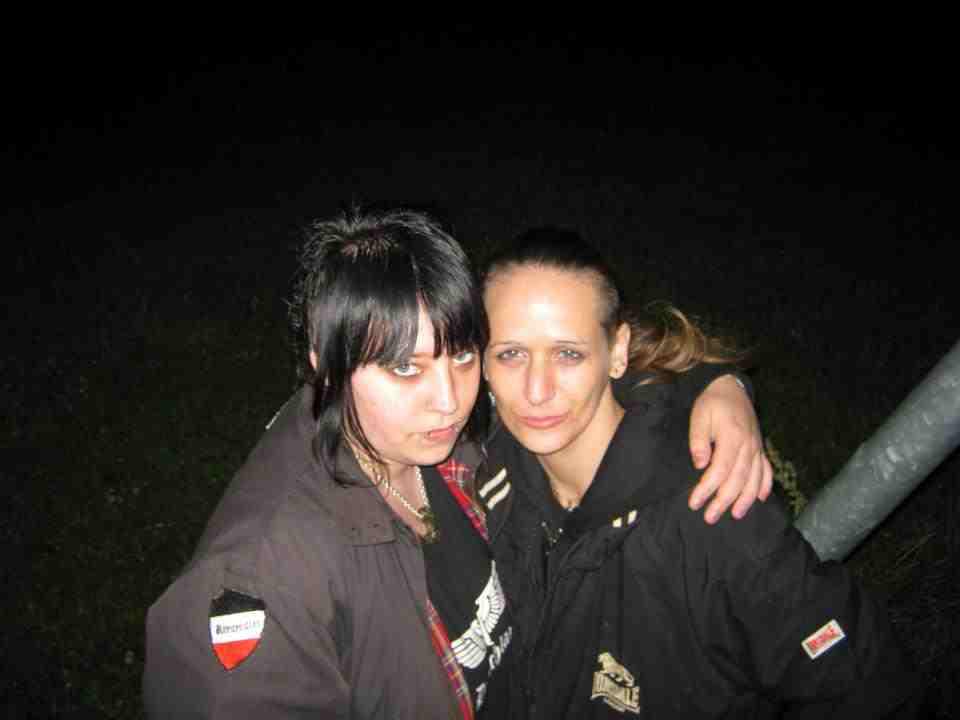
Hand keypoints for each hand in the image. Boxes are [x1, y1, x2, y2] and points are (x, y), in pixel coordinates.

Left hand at [688, 374, 772, 523]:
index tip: (694, 503)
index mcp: (732, 438)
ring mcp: (757, 447)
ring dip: (746, 499)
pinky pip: (767, 469)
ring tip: (735, 515)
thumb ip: (699, 440)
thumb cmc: (712, 402)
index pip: (720, 471)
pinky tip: (761, 498)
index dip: (707, 489)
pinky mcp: (760, 447)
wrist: (730, 387)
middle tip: (710, 517)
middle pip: (738, 480)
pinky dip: (765, 485)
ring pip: (754, 479)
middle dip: (724, 501)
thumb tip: (700, 464)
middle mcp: (748, 446)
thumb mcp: (699, 415)